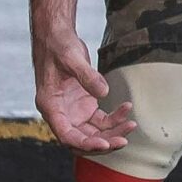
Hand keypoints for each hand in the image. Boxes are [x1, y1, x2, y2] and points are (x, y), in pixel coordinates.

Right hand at [33, 27, 134, 152]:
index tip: (104, 144)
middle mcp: (61, 114)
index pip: (66, 135)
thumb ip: (87, 76)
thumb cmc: (57, 46)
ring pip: (94, 133)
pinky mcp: (84, 106)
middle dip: (103, 143)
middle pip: (82, 140)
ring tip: (131, 124)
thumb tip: (104, 92)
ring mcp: (73, 112)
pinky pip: (101, 120)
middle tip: (123, 139)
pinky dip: (114, 118)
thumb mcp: (72, 58)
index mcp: (50, 107)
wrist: (56, 36)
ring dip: (112, 133)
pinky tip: (126, 108)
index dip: (85, 143)